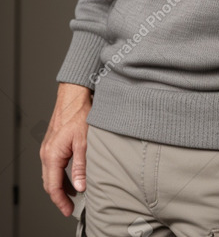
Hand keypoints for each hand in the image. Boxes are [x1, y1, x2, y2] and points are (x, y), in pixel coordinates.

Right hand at [40, 83, 91, 216]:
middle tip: (71, 207)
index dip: (60, 201)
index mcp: (52, 155)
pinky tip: (72, 176)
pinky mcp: (53, 142)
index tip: (68, 210)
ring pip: (51, 173)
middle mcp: (46, 152)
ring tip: (75, 194)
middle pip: (49, 182)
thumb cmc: (79, 114)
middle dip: (60, 196)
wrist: (74, 95)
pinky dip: (61, 174)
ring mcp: (48, 147)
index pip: (53, 186)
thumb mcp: (84, 142)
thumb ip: (81, 166)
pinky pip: (53, 164)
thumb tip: (80, 186)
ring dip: (61, 185)